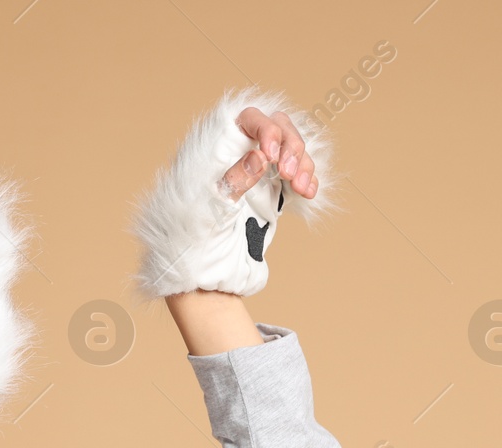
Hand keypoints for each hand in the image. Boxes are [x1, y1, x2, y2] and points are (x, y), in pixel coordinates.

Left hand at [128, 86, 335, 301]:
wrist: (204, 274)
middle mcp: (239, 155)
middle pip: (278, 127)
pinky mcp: (273, 194)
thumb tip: (260, 155)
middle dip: (291, 146)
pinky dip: (308, 180)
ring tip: (301, 188)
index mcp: (216, 148)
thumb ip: (236, 178)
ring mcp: (259, 174)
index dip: (266, 129)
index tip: (272, 156)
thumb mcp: (210, 206)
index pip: (247, 118)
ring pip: (293, 150)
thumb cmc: (193, 237)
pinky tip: (308, 193)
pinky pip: (298, 176)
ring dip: (303, 164)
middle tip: (290, 175)